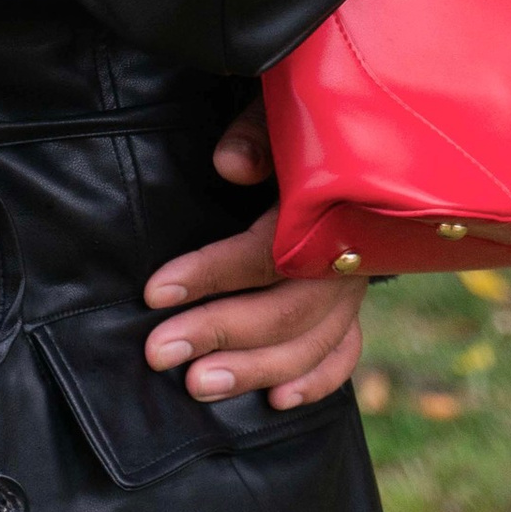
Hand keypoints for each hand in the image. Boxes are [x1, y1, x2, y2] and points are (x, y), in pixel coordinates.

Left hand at [141, 99, 366, 408]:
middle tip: (160, 353)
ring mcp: (354, 286)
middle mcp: (346, 255)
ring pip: (311, 343)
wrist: (356, 135)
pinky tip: (277, 402)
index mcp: (327, 206)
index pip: (267, 253)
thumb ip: (256, 133)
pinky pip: (344, 352)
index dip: (210, 274)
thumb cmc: (303, 120)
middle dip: (220, 334)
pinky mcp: (353, 304)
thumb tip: (229, 165)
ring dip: (255, 370)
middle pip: (286, 311)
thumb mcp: (282, 109)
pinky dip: (315, 381)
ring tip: (197, 385)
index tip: (154, 293)